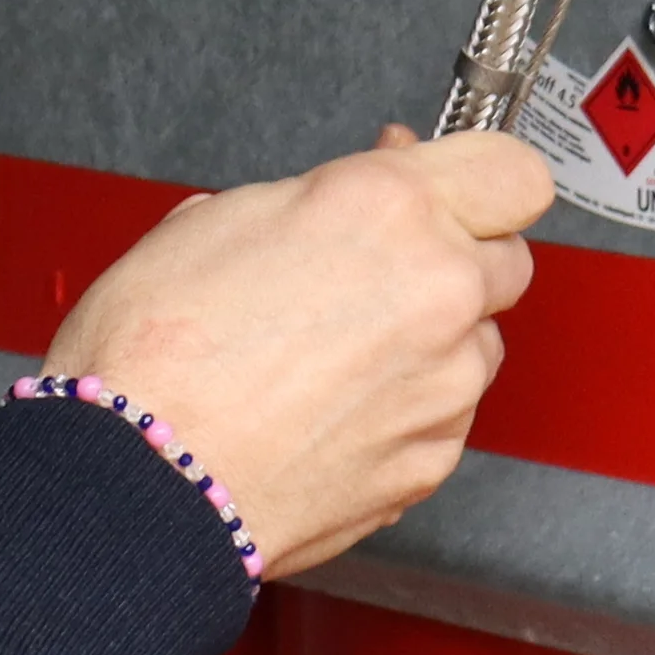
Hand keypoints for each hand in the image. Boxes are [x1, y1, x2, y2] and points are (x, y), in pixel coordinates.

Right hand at [44, 130, 543, 577]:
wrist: (142, 482)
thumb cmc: (154, 359)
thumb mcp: (213, 221)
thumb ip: (313, 201)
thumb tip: (345, 198)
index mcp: (387, 207)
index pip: (512, 171)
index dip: (480, 179)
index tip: (456, 188)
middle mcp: (437, 290)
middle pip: (505, 257)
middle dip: (453, 259)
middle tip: (376, 273)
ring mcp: (444, 382)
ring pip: (476, 343)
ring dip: (430, 341)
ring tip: (333, 358)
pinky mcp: (433, 459)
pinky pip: (444, 417)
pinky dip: (404, 412)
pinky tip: (330, 411)